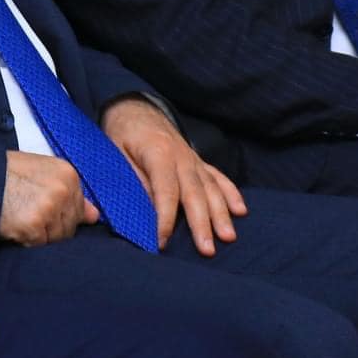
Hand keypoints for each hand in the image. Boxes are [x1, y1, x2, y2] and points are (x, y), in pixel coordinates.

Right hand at [0, 151, 94, 245]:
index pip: (77, 210)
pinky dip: (24, 241)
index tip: (39, 209)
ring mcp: (50, 207)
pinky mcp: (34, 225)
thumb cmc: (2, 173)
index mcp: (68, 174)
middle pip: (69, 227)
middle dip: (49, 228)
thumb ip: (67, 193)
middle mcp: (63, 189)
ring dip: (37, 236)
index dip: (57, 215)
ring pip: (56, 239)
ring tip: (18, 217)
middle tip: (25, 214)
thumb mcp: (38, 173)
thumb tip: (94, 216)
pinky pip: (38, 245)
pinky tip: (12, 225)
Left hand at [101, 97, 246, 254]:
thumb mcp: (115, 152)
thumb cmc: (121, 134)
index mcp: (158, 153)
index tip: (162, 242)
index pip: (165, 191)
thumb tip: (147, 206)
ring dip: (221, 214)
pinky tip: (241, 210)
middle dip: (202, 224)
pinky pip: (218, 178)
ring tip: (229, 237)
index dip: (165, 218)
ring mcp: (193, 159)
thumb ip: (133, 178)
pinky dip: (231, 194)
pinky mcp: (199, 161)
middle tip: (207, 250)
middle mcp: (181, 156)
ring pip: (211, 188)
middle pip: (195, 194)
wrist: (135, 108)